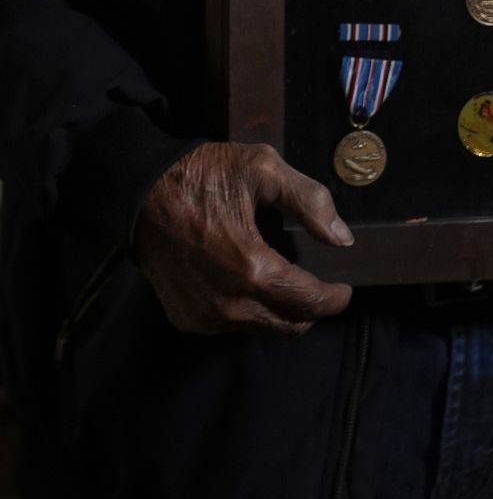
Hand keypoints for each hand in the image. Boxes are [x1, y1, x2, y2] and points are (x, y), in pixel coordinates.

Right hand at [134, 141, 354, 334]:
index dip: (333, 299)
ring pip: (261, 328)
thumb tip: (341, 238)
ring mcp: (203, 316)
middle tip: (322, 289)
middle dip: (312, 310)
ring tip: (288, 283)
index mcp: (251, 268)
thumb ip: (309, 202)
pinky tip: (252, 285)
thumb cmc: (203, 176)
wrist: (141, 192)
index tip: (345, 289)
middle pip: (288, 326)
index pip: (308, 302)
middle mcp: (227, 303)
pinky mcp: (186, 318)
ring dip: (280, 311)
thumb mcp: (263, 169)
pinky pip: (231, 327)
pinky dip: (250, 312)